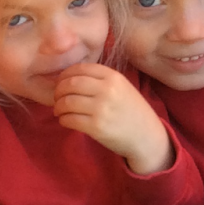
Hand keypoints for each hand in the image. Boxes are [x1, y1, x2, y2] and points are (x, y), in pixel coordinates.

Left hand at [54, 63, 172, 174]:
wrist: (146, 135)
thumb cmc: (131, 111)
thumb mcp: (121, 87)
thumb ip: (100, 79)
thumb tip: (69, 78)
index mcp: (112, 76)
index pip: (79, 69)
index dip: (64, 75)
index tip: (61, 83)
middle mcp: (107, 90)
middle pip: (70, 84)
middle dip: (58, 91)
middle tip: (57, 99)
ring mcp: (101, 108)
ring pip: (67, 102)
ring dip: (58, 107)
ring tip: (59, 111)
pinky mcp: (96, 127)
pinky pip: (70, 119)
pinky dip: (63, 120)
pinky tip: (65, 121)